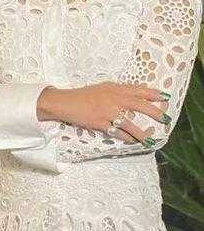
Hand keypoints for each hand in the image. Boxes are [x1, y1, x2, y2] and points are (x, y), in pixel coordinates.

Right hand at [38, 82, 170, 145]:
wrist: (65, 102)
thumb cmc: (83, 95)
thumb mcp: (102, 88)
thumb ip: (117, 91)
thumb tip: (133, 95)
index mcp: (114, 88)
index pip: (138, 90)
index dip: (152, 94)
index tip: (164, 97)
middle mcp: (113, 98)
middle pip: (139, 105)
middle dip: (154, 112)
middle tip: (165, 118)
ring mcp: (107, 111)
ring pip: (129, 123)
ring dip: (141, 132)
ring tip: (150, 138)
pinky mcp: (100, 123)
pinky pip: (117, 132)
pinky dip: (126, 138)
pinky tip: (133, 141)